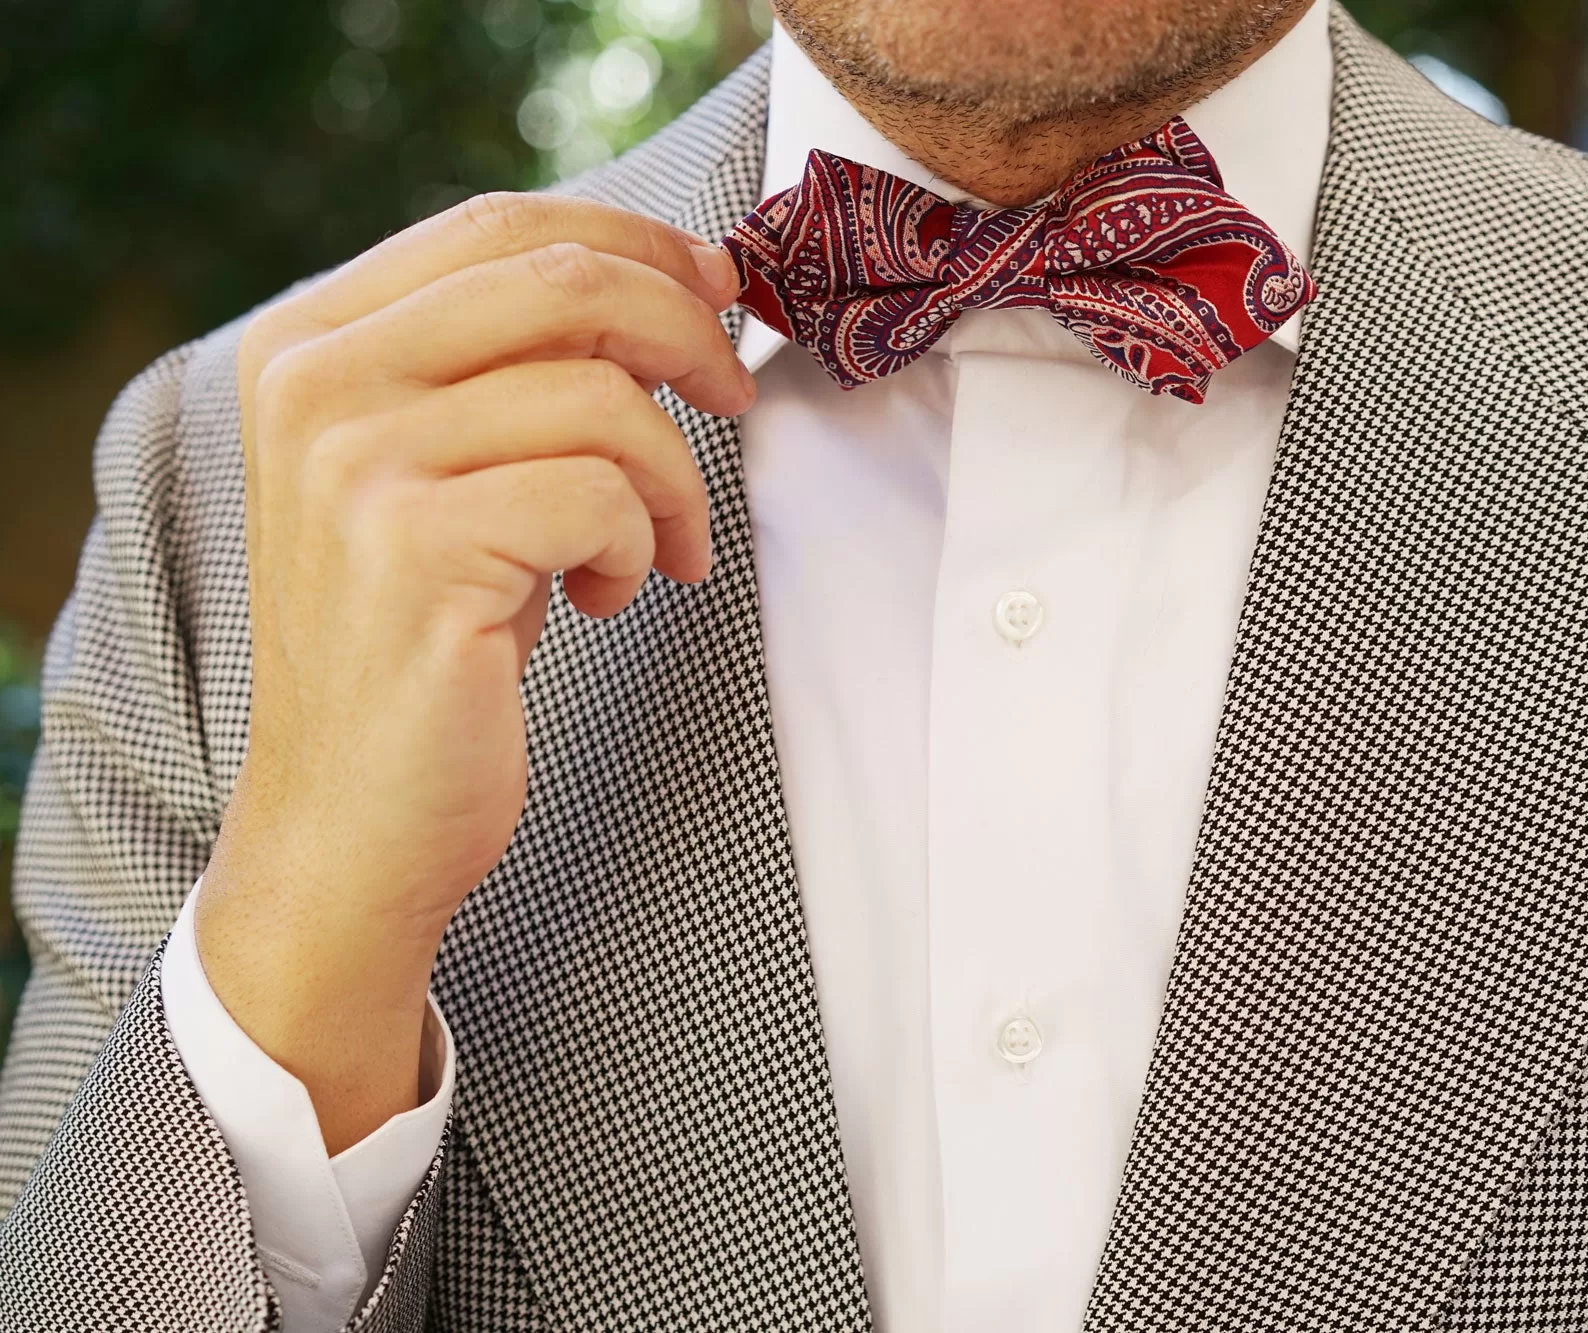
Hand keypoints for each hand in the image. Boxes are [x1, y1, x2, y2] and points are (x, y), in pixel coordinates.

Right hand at [196, 192, 750, 1151]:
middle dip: (686, 332)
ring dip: (673, 477)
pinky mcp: (415, 548)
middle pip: (563, 283)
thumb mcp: (447, 473)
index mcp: (310, 342)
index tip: (715, 286)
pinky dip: (641, 541)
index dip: (634, 240)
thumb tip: (672, 286)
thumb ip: (512, 370)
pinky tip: (608, 596)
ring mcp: (354, 463)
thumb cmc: (426, 642)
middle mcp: (314, 383)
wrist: (351, 820)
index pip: (501, 226)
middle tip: (733, 396)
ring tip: (654, 548)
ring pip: (603, 397)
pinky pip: (604, 493)